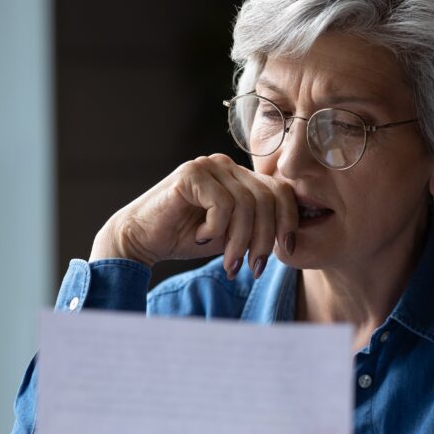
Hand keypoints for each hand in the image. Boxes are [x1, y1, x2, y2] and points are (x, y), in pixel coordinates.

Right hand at [89, 154, 297, 278]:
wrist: (141, 240)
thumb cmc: (186, 238)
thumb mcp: (233, 235)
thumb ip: (258, 229)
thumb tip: (293, 239)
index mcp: (240, 176)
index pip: (280, 191)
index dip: (288, 222)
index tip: (287, 251)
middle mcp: (226, 165)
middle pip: (267, 198)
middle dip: (264, 239)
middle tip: (252, 267)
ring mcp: (208, 166)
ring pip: (246, 204)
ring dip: (240, 241)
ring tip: (229, 262)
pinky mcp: (190, 174)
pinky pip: (222, 204)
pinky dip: (216, 229)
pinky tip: (201, 237)